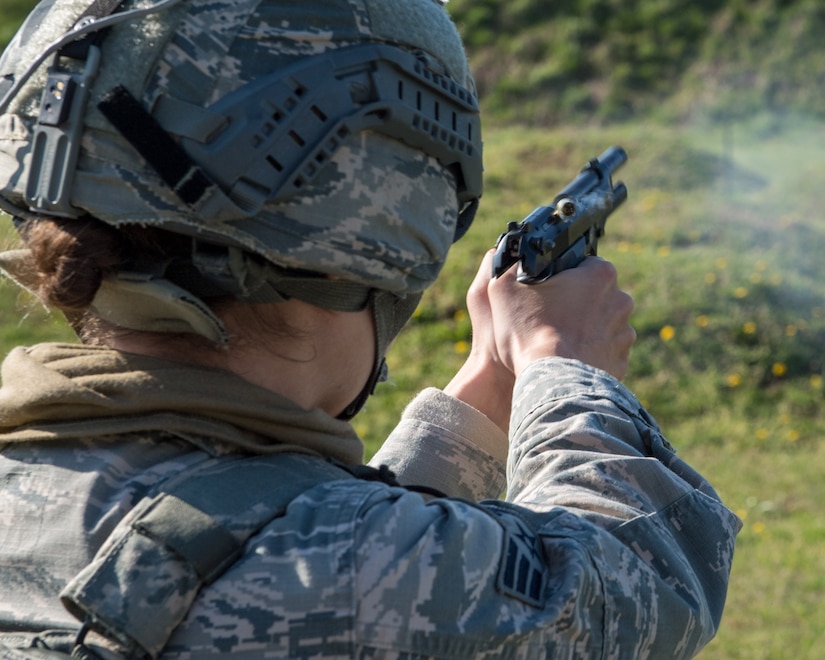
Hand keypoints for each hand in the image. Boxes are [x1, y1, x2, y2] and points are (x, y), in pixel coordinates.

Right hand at [487, 252, 635, 378]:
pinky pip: (603, 353)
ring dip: (584, 329)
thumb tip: (507, 257)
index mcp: (600, 274)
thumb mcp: (503, 288)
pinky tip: (567, 360)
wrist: (550, 381)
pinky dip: (588, 354)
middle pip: (595, 294)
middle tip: (548, 316)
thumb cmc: (528, 332)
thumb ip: (507, 265)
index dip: (562, 276)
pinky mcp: (620, 361)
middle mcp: (621, 300)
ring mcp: (624, 333)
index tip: (546, 290)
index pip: (583, 264)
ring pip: (601, 324)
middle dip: (576, 302)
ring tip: (557, 342)